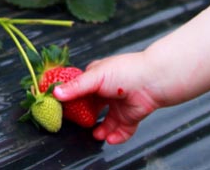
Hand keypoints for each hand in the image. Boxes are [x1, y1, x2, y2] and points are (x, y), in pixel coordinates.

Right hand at [50, 51, 167, 143]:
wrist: (153, 81)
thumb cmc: (125, 71)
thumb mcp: (95, 77)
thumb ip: (75, 87)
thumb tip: (56, 93)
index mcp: (97, 78)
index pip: (79, 90)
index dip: (70, 100)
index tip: (62, 109)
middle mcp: (107, 92)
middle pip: (91, 108)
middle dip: (84, 118)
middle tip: (77, 124)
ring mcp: (118, 105)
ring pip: (106, 122)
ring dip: (100, 130)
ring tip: (96, 134)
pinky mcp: (130, 116)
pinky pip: (121, 130)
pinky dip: (116, 136)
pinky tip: (110, 138)